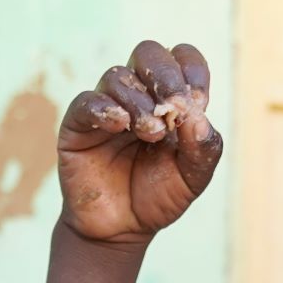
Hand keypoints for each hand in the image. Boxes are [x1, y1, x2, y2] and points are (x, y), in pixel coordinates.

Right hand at [57, 40, 223, 245]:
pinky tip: (120, 125)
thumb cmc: (158, 197)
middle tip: (174, 109)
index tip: (197, 103)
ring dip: (139, 102)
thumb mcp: (193, 178)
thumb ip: (204, 148)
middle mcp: (138, 95)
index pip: (181, 58)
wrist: (121, 229)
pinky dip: (105, 108)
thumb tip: (198, 116)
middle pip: (148, 53)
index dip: (192, 71)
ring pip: (119, 76)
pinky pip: (87, 101)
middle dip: (165, 76)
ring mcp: (107, 107)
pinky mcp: (78, 125)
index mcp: (170, 99)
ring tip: (150, 134)